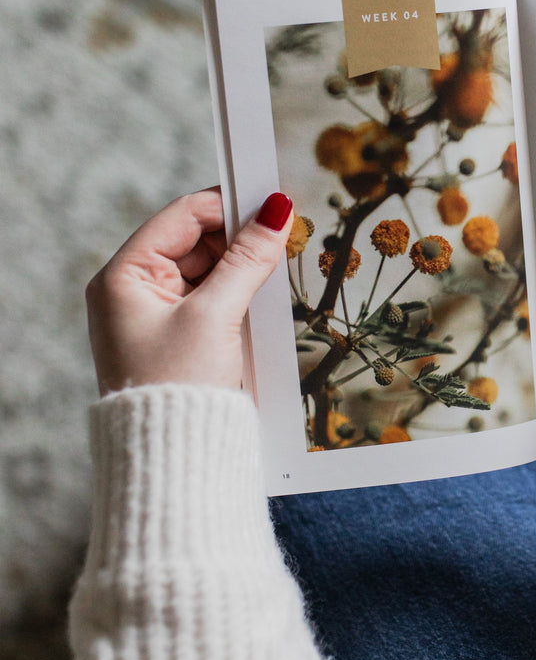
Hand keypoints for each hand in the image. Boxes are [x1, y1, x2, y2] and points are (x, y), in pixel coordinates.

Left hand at [86, 189, 292, 395]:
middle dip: (241, 238)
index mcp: (125, 276)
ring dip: (244, 267)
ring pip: (210, 270)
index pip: (182, 216)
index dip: (228, 206)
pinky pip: (213, 298)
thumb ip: (248, 259)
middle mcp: (134, 290)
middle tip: (286, 236)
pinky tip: (265, 296)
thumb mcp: (216, 315)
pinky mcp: (180, 336)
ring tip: (278, 268)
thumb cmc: (179, 385)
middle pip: (197, 241)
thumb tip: (276, 211)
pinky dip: (240, 293)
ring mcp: (157, 314)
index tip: (272, 203)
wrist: (174, 456)